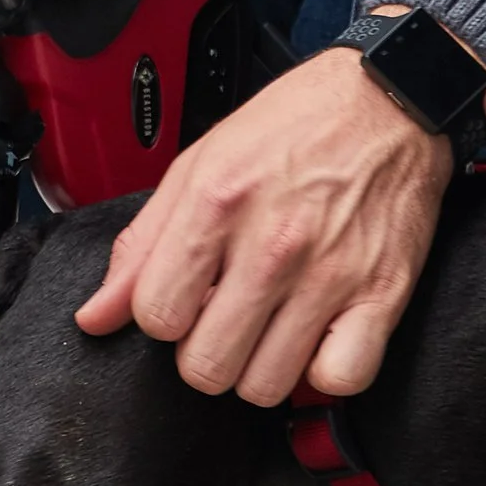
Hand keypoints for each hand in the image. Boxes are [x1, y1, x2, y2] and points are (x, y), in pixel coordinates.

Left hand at [74, 46, 455, 407]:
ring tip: (268, 330)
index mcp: (216, 203)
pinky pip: (341, 379)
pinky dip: (324, 373)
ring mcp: (330, 274)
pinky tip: (317, 343)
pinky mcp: (382, 293)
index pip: (156, 315)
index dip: (163, 315)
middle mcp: (272, 243)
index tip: (183, 299)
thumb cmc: (295, 126)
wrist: (389, 98)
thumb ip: (142, 244)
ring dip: (259, 368)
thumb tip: (96, 316)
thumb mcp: (199, 164)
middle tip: (223, 321)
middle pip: (206, 366)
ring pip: (266, 386)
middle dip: (204, 352)